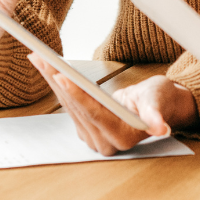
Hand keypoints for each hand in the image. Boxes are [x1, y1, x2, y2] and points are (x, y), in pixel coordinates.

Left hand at [28, 54, 198, 154]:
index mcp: (122, 137)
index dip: (77, 95)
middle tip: (41, 58)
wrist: (158, 105)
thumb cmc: (160, 99)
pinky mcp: (86, 128)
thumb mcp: (159, 101)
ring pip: (68, 106)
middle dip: (57, 81)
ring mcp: (93, 137)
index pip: (94, 114)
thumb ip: (155, 116)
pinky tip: (48, 69)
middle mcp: (104, 142)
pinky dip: (59, 85)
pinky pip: (69, 105)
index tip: (61, 76)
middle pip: (76, 108)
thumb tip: (160, 128)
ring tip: (39, 58)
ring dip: (52, 80)